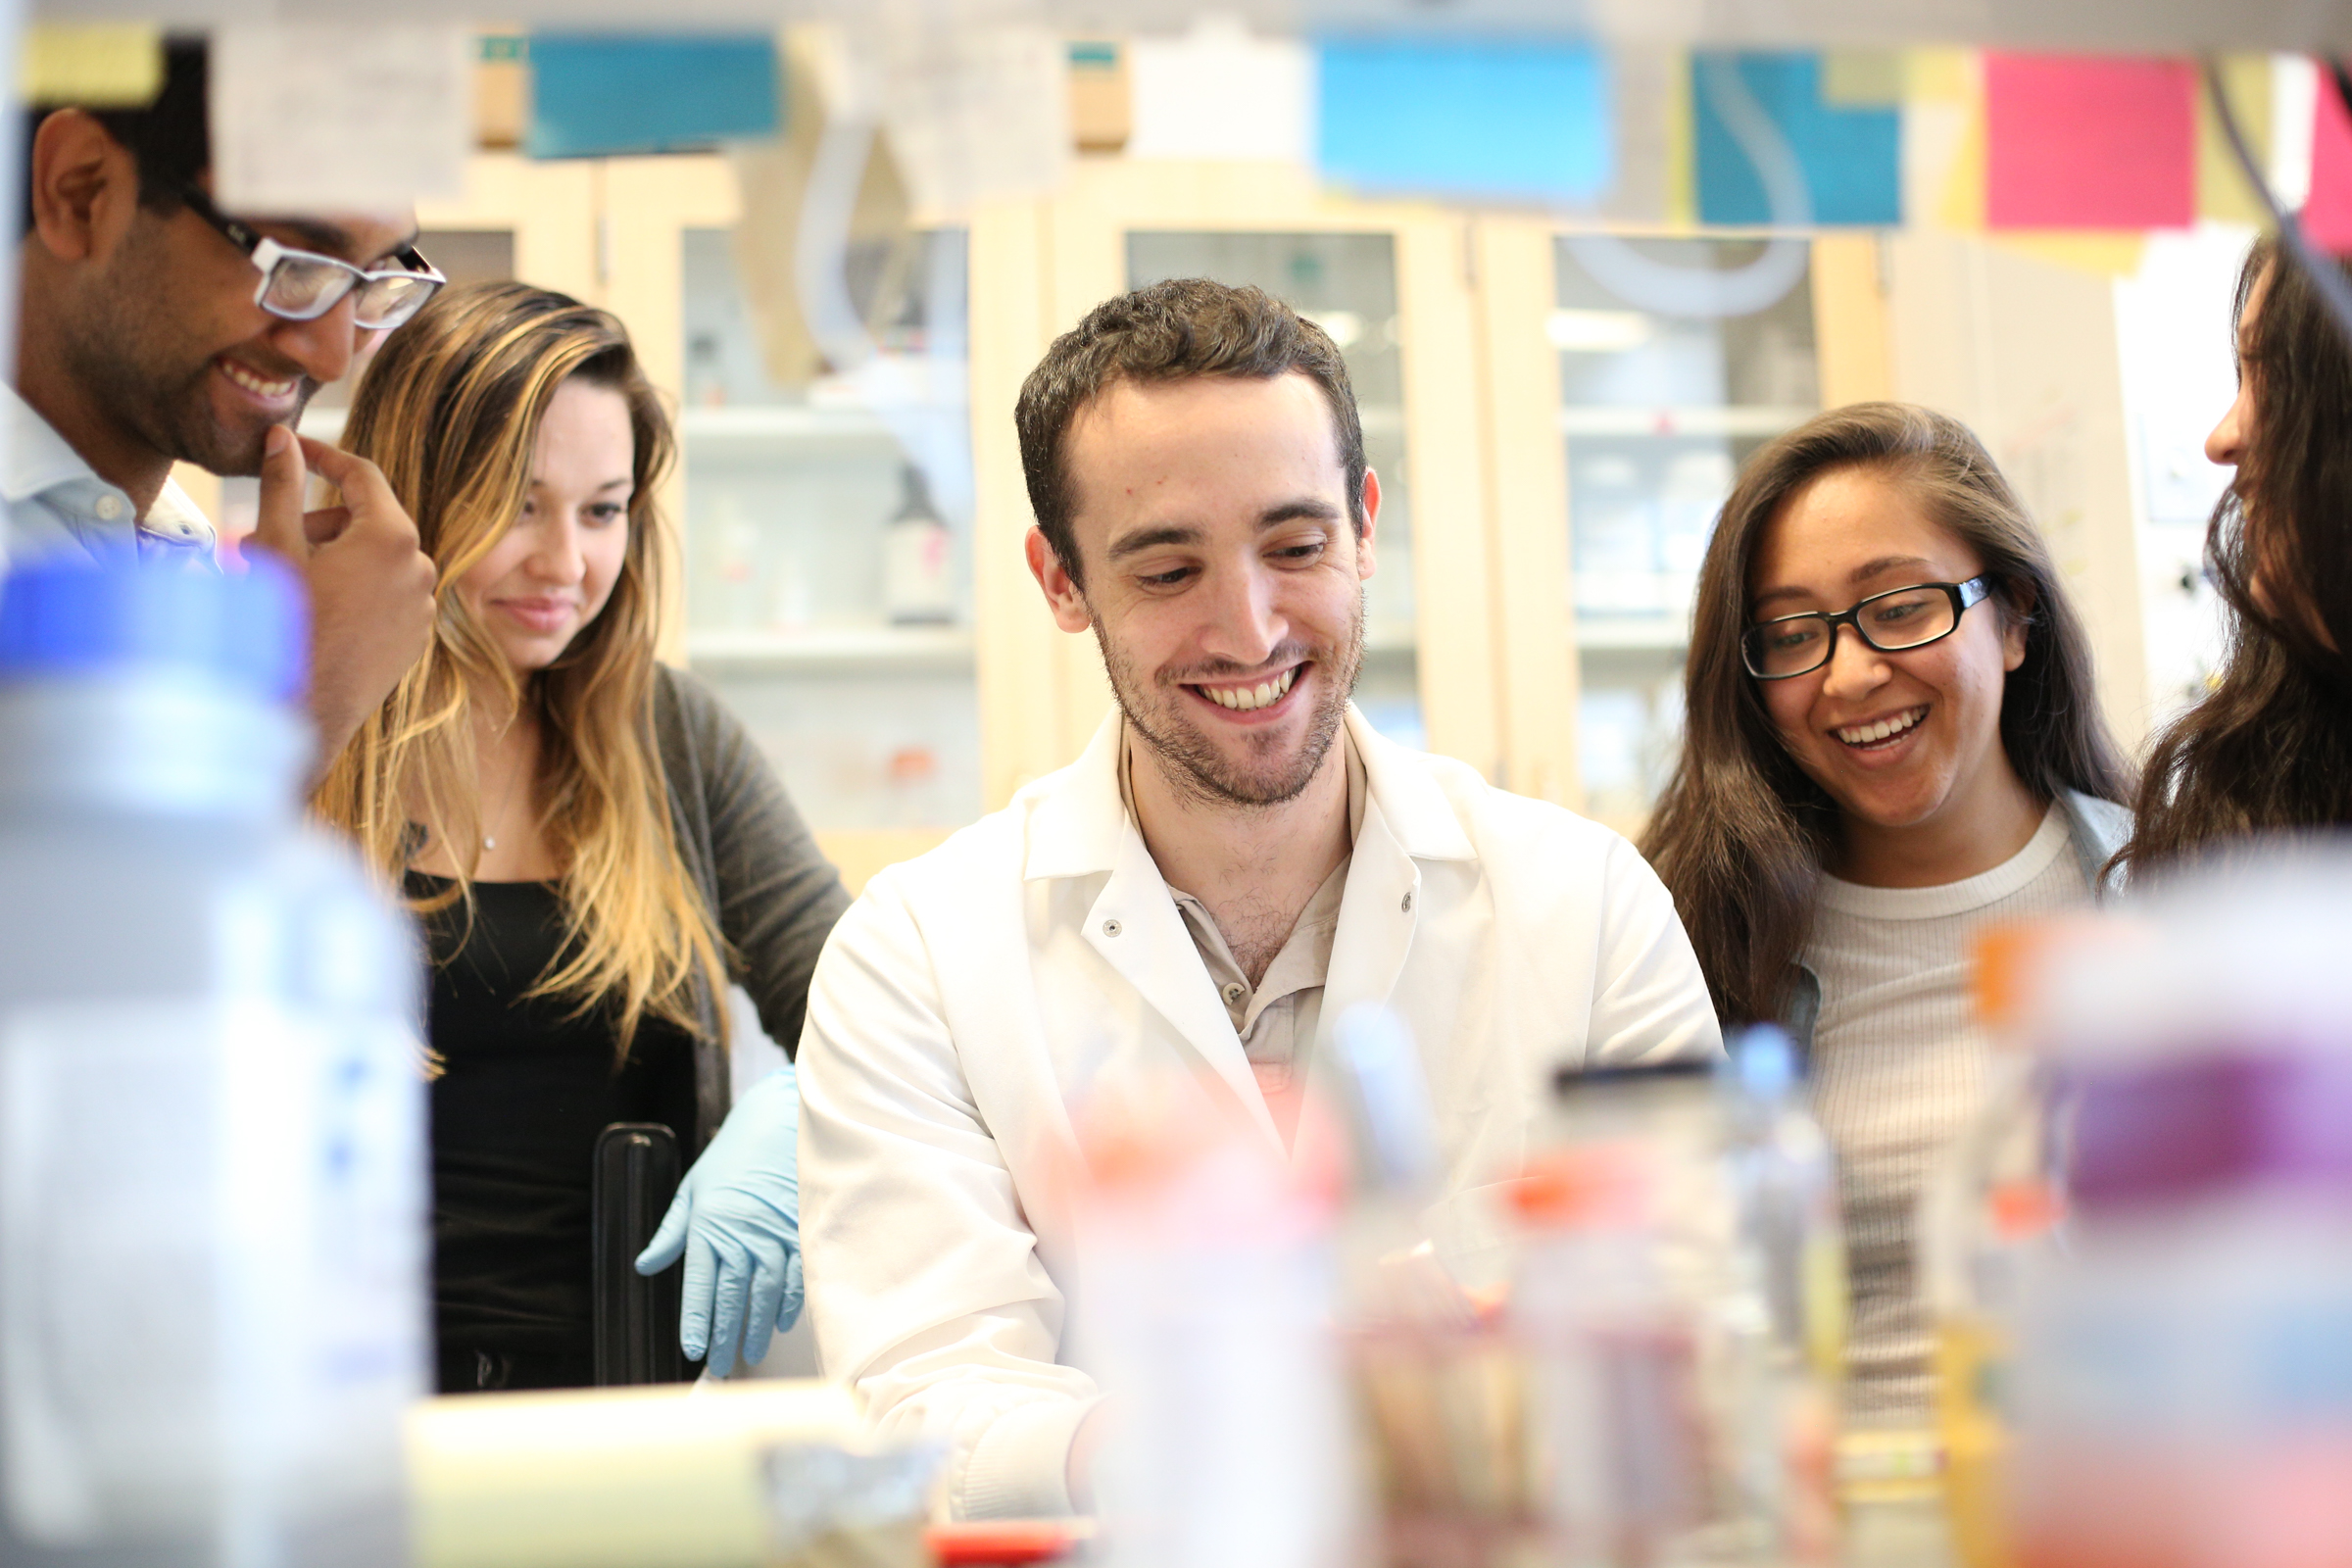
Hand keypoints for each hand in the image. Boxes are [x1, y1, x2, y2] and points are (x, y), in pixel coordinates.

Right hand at [248, 424, 435, 764]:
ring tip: (292, 582)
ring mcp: (424, 605)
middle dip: (320, 522)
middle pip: (367, 520)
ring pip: (376, 559)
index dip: (324, 457)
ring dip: (335, 557)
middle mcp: (421, 567)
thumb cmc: (284, 624)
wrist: (303, 707)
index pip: (361, 475)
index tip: (296, 449)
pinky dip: (356, 590)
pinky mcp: (417, 635)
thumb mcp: (276, 545)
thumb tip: (282, 438)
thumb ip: (282, 483)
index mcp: (392, 537)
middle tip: (275, 540)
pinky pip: (387, 594)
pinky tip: (319, 612)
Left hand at [636, 1064, 805, 1375]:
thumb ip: (670, 1232)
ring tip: (752, 1352)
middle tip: (723, 1365)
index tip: (694, 1349)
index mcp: (708, 1226)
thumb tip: (644, 1265)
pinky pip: (797, 1274)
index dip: (696, 1321)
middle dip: (726, 1336)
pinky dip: (790, 1302)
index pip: (699, 1285)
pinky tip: (782, 1322)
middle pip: (732, 1297)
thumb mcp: (692, 1189)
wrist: (776, 1122)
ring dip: (758, 1327)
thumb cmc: (730, 1157)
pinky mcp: (800, 1228)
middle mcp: (740, 1234)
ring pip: (765, 1292)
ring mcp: (773, 1233)